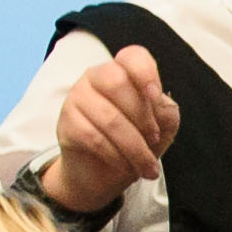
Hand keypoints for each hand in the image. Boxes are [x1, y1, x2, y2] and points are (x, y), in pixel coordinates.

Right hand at [43, 45, 179, 215]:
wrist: (101, 174)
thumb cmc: (134, 142)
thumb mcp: (161, 128)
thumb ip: (166, 112)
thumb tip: (159, 105)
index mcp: (122, 71)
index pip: (132, 56)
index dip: (146, 72)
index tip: (155, 96)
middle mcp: (96, 77)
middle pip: (117, 82)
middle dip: (142, 116)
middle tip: (154, 140)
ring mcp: (77, 97)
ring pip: (109, 117)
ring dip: (135, 148)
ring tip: (147, 167)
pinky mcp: (66, 122)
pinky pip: (93, 137)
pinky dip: (116, 156)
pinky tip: (126, 168)